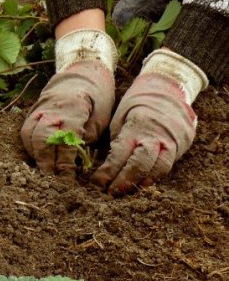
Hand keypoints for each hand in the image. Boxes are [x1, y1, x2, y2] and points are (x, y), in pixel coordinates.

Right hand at [20, 61, 114, 172]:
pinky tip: (39, 158)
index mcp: (72, 109)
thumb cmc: (96, 99)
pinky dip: (31, 148)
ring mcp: (39, 110)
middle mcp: (51, 109)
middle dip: (46, 162)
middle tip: (52, 180)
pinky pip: (26, 134)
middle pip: (42, 139)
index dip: (64, 161)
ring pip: (30, 137)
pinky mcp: (32, 114)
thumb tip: (74, 162)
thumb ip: (86, 139)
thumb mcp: (101, 118)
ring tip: (44, 171)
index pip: (64, 141)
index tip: (68, 177)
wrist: (81, 75)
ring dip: (36, 156)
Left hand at [90, 73, 195, 194]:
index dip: (108, 172)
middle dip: (125, 181)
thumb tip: (104, 167)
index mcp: (136, 125)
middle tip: (111, 193)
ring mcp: (174, 139)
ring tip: (126, 192)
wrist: (169, 88)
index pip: (120, 154)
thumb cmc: (137, 104)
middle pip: (141, 164)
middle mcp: (157, 134)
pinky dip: (155, 176)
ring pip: (159, 168)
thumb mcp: (120, 117)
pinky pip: (169, 164)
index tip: (97, 183)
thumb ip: (117, 141)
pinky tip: (142, 183)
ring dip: (141, 183)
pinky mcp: (184, 143)